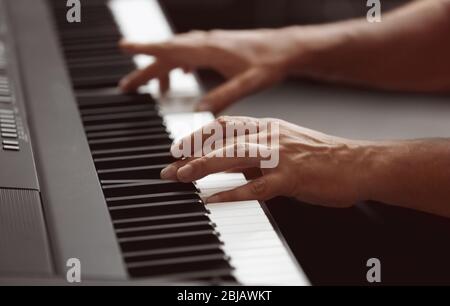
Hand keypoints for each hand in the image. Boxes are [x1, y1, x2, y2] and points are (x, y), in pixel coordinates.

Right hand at [119, 29, 303, 112]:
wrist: (287, 48)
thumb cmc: (270, 63)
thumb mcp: (248, 83)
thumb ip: (224, 96)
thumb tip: (201, 111)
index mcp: (209, 51)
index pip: (170, 50)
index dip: (145, 50)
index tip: (123, 47)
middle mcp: (206, 44)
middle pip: (167, 54)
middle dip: (145, 69)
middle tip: (127, 85)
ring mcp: (211, 43)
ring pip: (178, 54)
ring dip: (163, 68)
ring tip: (155, 89)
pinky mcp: (218, 46)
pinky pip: (191, 53)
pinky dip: (181, 64)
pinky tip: (184, 73)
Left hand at [160, 116, 370, 206]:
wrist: (358, 163)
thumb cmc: (321, 156)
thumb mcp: (285, 143)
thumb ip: (257, 149)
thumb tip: (229, 160)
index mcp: (268, 126)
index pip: (223, 125)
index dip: (196, 135)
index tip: (177, 147)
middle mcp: (270, 135)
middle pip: (222, 139)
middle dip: (191, 152)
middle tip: (169, 167)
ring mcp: (281, 155)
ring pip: (234, 157)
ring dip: (204, 166)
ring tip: (182, 177)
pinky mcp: (292, 177)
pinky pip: (256, 186)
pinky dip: (232, 193)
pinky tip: (213, 199)